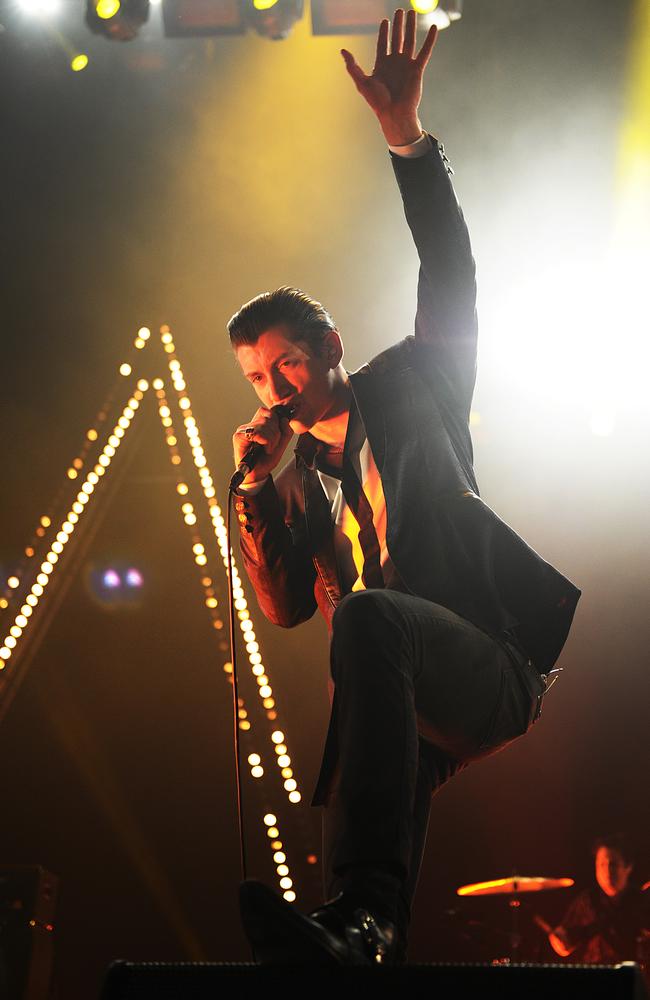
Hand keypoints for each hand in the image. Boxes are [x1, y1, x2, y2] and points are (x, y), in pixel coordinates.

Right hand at [233, 406, 293, 485]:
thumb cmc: (266, 460)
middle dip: (277, 433)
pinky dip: (266, 442)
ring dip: (272, 440)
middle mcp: (250, 424)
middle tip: (272, 446)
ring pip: (265, 424)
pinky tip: (264, 449)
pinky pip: (258, 433)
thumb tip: (284, 419)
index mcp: (259, 423)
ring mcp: (243, 429)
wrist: (256, 475)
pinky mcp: (239, 436)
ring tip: (268, 449)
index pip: (271, 412)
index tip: (277, 438)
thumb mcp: (281, 445)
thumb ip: (286, 432)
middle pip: (270, 416)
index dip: (278, 423)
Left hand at [341, 7, 436, 145]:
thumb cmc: (378, 102)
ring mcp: (406, 65)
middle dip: (398, 24)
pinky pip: (425, 51)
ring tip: (411, 12)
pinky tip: (433, 27)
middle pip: (397, 39)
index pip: (383, 43)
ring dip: (411, 26)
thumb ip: (352, 66)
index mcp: (382, 65)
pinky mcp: (417, 69)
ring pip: (410, 41)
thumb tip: (342, 51)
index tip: (385, 20)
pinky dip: (430, 39)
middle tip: (400, 10)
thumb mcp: (362, 83)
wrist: (394, 114)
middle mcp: (395, 63)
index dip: (384, 32)